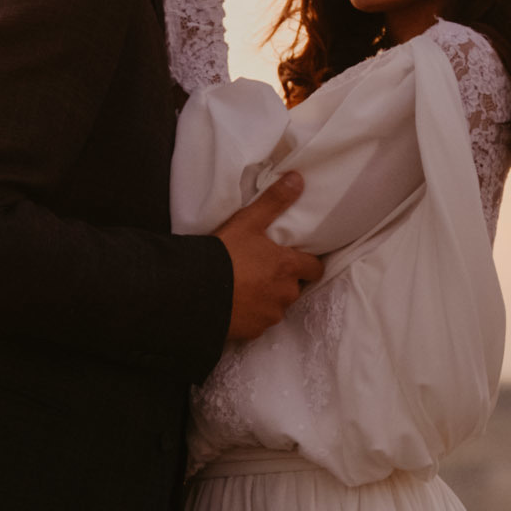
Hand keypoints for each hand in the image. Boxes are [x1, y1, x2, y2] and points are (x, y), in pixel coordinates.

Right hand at [214, 172, 323, 340]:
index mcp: (288, 267)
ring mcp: (270, 315)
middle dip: (284, 281)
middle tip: (263, 270)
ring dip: (267, 298)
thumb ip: (274, 201)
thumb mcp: (248, 222)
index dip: (308, 263)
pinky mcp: (253, 331)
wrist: (195, 290)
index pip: (315, 268)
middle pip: (295, 288)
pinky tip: (235, 304)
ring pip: (276, 306)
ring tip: (245, 287)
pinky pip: (259, 323)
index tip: (296, 259)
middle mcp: (285, 294)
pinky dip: (251, 315)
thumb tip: (298, 179)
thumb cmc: (224, 254)